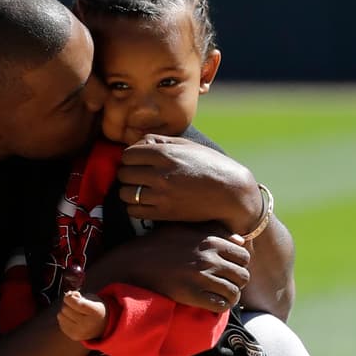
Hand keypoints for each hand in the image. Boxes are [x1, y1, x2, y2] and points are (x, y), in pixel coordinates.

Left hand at [57, 289, 107, 341]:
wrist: (102, 327)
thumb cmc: (94, 309)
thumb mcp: (92, 299)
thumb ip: (79, 296)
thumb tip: (68, 295)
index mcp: (95, 312)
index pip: (76, 303)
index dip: (69, 298)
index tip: (70, 295)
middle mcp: (88, 324)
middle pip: (65, 309)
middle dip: (67, 304)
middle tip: (73, 305)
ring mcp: (80, 332)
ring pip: (61, 316)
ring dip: (64, 312)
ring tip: (72, 312)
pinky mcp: (74, 337)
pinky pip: (61, 324)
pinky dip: (64, 319)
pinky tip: (72, 320)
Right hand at [86, 223, 249, 311]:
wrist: (132, 263)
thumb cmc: (157, 245)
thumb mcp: (185, 229)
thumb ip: (214, 232)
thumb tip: (240, 240)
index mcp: (210, 240)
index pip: (244, 257)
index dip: (239, 265)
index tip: (228, 270)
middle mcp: (209, 258)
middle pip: (243, 276)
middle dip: (236, 283)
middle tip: (224, 285)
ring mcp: (201, 277)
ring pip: (234, 293)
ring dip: (229, 297)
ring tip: (219, 297)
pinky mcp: (192, 295)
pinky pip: (220, 306)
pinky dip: (219, 307)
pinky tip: (211, 304)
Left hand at [117, 135, 263, 234]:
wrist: (230, 192)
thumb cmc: (211, 165)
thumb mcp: (187, 145)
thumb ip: (160, 141)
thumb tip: (137, 143)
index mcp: (165, 154)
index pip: (128, 155)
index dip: (130, 158)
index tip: (137, 161)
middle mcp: (160, 174)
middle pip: (124, 174)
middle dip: (128, 174)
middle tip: (138, 176)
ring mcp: (161, 195)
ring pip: (125, 193)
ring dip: (129, 191)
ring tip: (139, 190)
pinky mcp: (164, 213)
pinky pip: (133, 211)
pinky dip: (134, 207)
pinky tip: (144, 203)